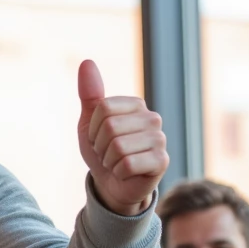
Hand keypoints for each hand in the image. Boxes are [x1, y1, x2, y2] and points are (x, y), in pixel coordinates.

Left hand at [77, 59, 168, 214]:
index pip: (103, 108)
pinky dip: (119, 172)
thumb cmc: (103, 152)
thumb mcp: (90, 123)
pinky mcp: (161, 161)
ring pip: (118, 147)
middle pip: (110, 127)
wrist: (112, 185)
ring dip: (109, 161)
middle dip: (100, 147)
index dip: (93, 129)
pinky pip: (128, 164)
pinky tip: (126, 173)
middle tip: (108, 154)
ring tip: (116, 163)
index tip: (99, 139)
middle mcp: (152, 118)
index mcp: (136, 105)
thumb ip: (90, 94)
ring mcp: (160, 139)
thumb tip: (87, 62)